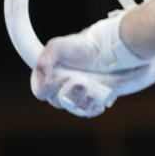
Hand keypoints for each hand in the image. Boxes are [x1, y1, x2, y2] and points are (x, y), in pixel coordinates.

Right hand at [31, 12, 148, 116]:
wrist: (113, 48)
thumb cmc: (85, 45)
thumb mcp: (59, 46)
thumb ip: (44, 60)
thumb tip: (41, 82)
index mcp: (51, 75)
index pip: (41, 91)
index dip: (46, 89)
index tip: (60, 77)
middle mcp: (63, 86)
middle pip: (57, 101)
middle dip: (67, 92)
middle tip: (79, 80)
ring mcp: (79, 93)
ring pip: (74, 107)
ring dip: (80, 100)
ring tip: (90, 87)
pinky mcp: (94, 98)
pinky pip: (88, 110)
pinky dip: (92, 108)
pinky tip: (100, 103)